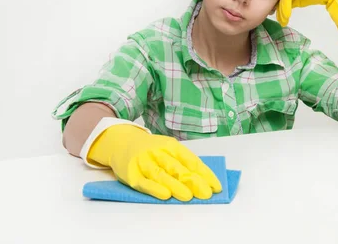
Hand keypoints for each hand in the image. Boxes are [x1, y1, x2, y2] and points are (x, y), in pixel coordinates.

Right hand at [88, 124, 221, 200]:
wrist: (122, 142)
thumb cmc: (151, 150)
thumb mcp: (168, 150)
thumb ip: (183, 163)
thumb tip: (204, 179)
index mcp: (172, 145)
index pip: (191, 160)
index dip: (204, 173)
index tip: (216, 186)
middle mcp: (158, 152)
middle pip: (178, 167)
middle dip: (193, 180)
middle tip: (206, 193)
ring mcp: (144, 162)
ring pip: (162, 174)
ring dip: (176, 185)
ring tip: (188, 196)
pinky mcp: (132, 173)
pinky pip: (144, 182)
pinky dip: (154, 188)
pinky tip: (165, 195)